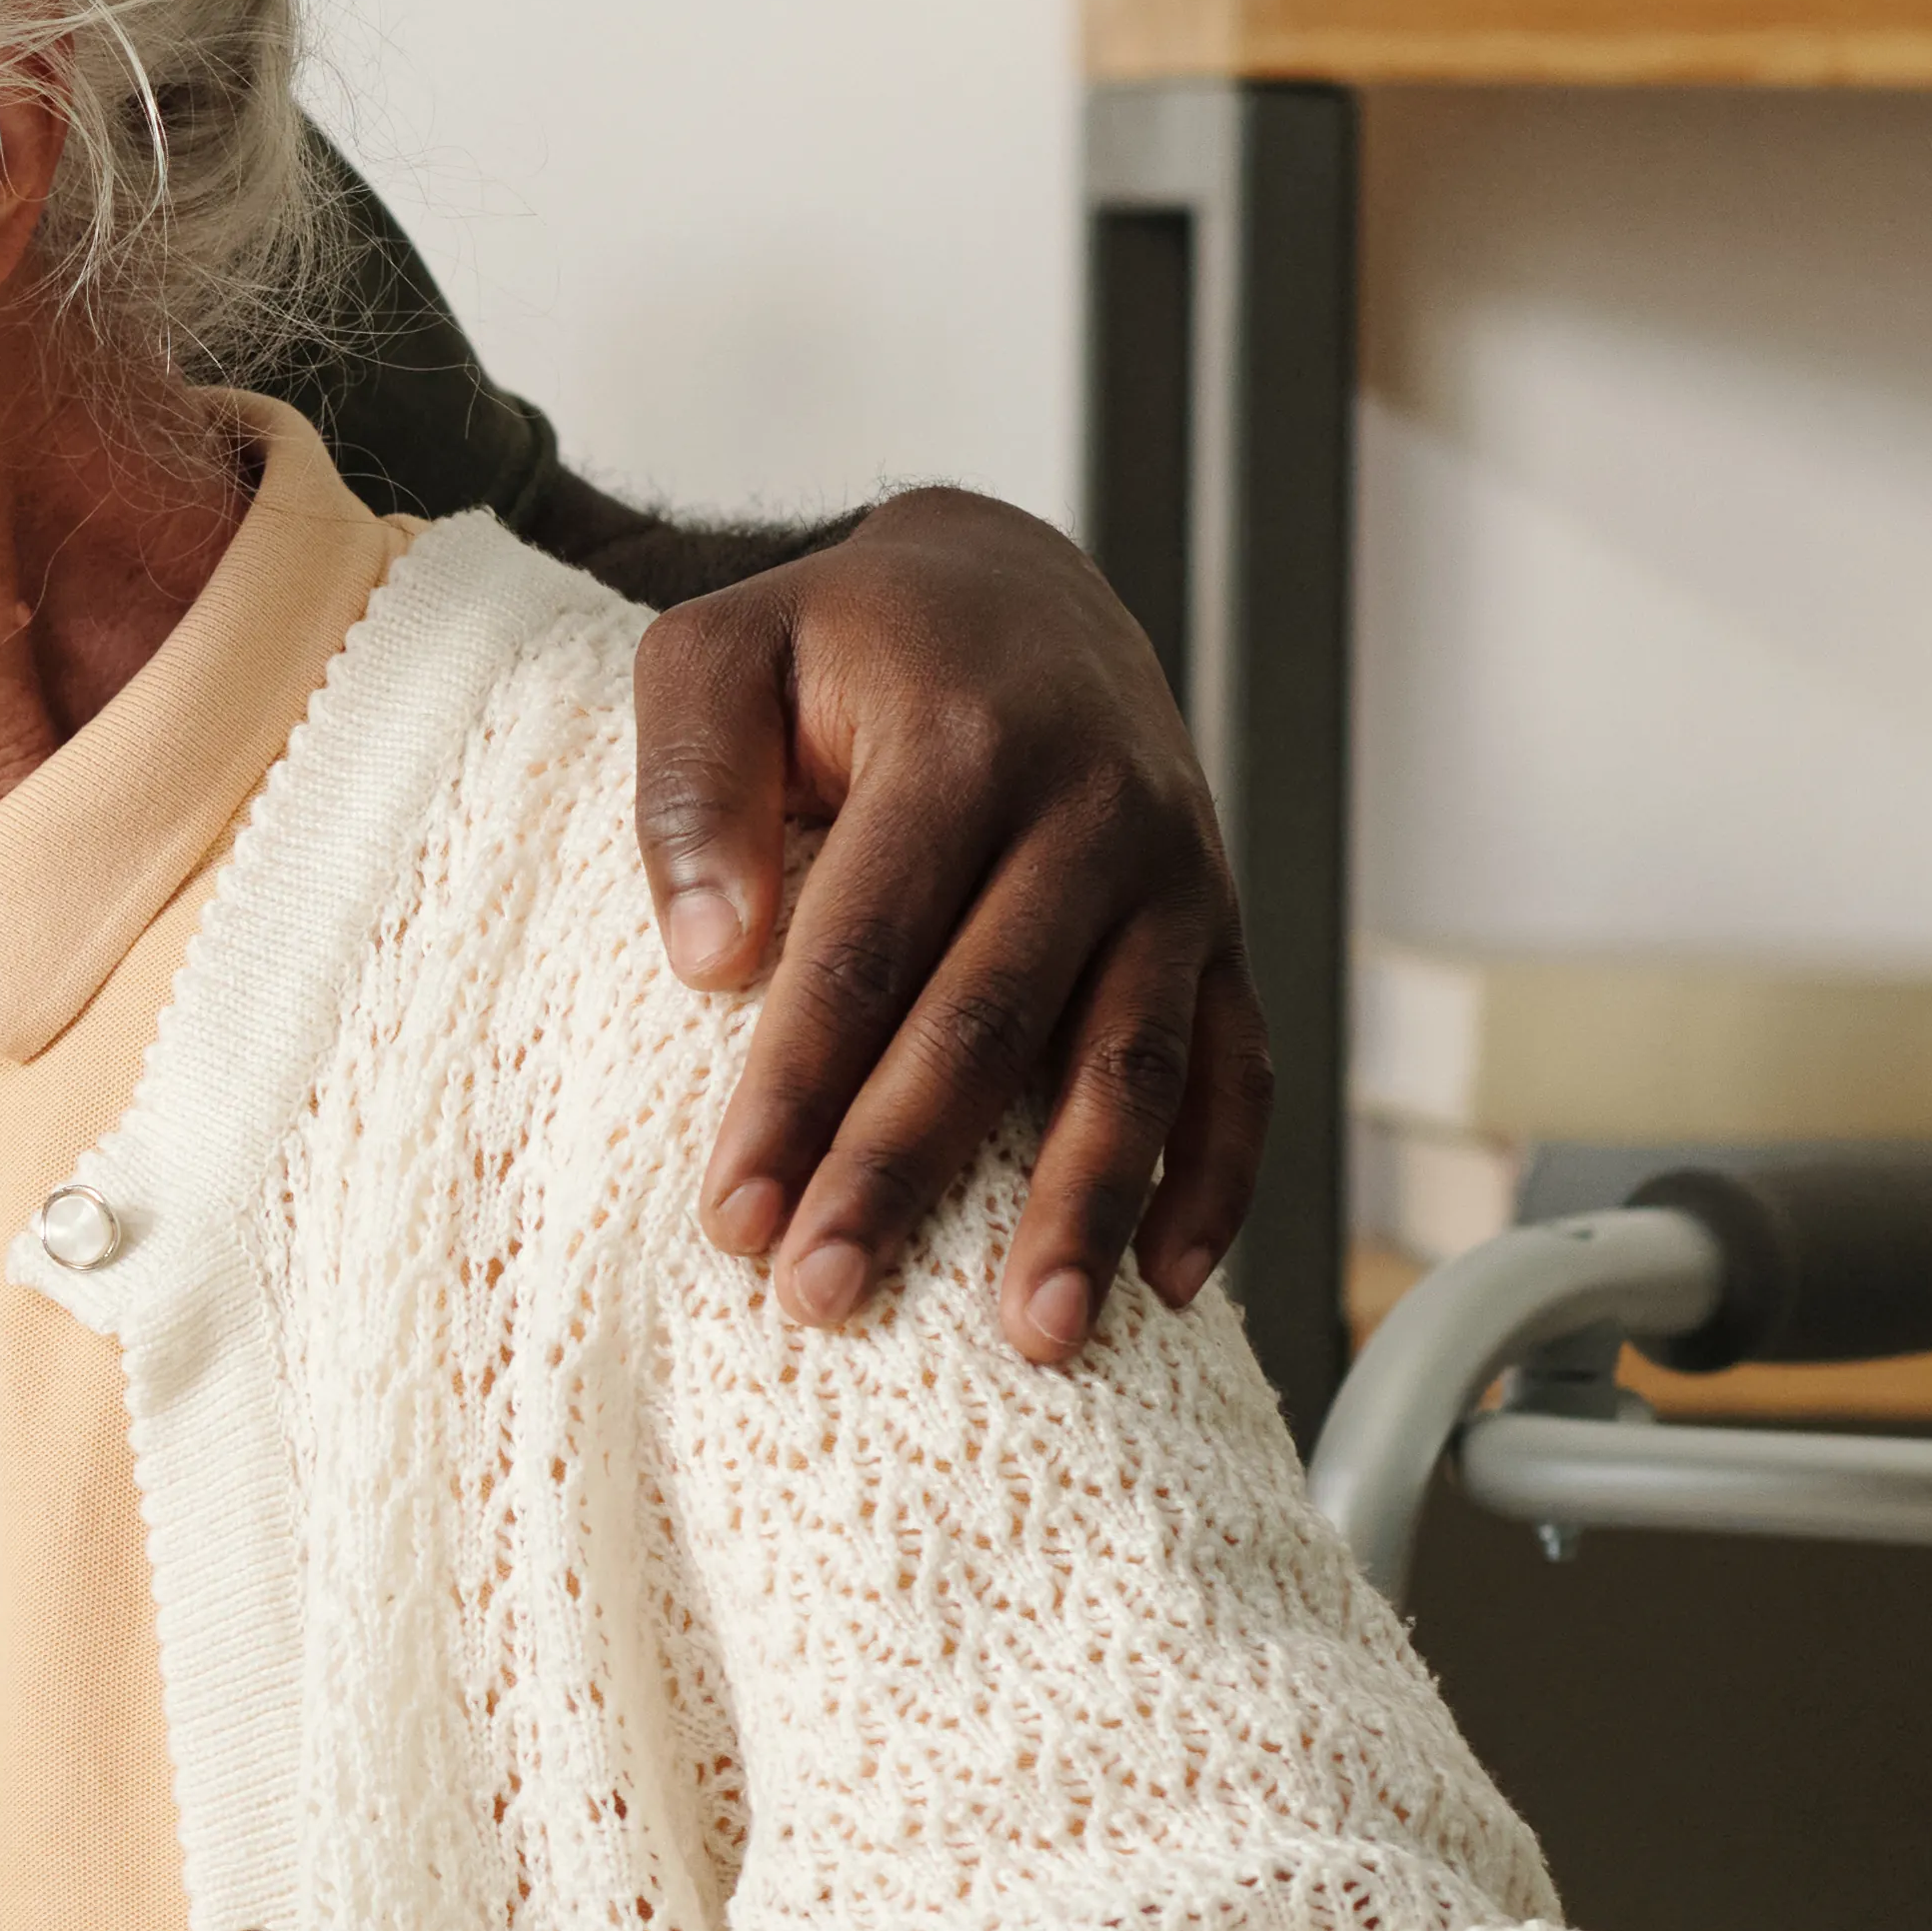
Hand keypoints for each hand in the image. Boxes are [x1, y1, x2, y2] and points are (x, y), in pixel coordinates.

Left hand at [624, 484, 1267, 1363]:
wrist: (1017, 590)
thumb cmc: (841, 641)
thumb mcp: (723, 649)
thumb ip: (692, 779)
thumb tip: (708, 957)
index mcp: (963, 741)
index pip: (863, 946)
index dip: (795, 1089)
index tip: (733, 1217)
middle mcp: (1092, 812)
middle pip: (990, 1023)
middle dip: (903, 1172)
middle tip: (824, 1297)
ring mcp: (1174, 875)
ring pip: (1134, 1064)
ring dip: (1084, 1209)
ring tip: (1030, 1340)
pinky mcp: (1221, 926)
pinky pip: (1239, 1065)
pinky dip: (1218, 1179)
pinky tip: (1171, 1288)